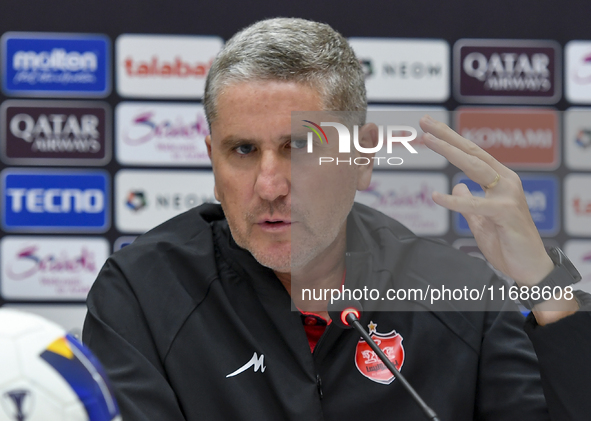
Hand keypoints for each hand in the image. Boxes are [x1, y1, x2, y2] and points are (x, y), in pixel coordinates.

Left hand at [419, 115, 577, 323]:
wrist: (530, 268)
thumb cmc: (507, 244)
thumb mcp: (480, 220)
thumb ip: (468, 202)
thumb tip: (456, 185)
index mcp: (499, 180)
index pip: (472, 154)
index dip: (450, 139)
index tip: (428, 127)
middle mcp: (506, 181)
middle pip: (472, 152)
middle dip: (447, 136)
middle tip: (424, 122)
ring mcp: (508, 195)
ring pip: (475, 167)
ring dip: (450, 152)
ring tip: (427, 140)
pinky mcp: (506, 213)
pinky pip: (476, 205)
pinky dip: (455, 201)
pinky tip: (435, 197)